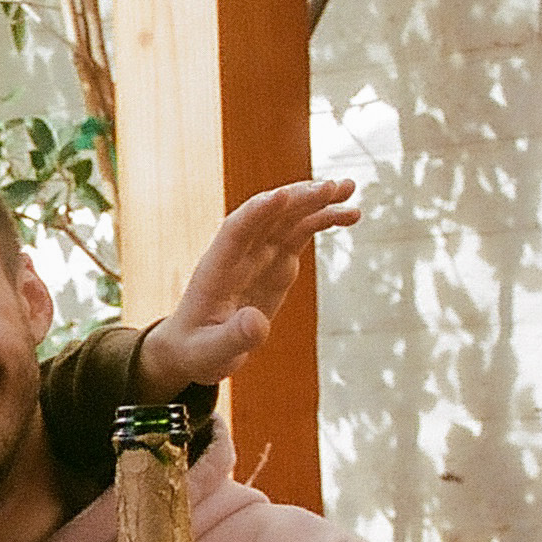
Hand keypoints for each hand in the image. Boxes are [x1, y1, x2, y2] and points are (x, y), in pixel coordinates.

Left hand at [134, 178, 359, 395]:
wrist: (193, 348)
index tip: (282, 195)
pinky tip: (349, 214)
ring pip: (287, 219)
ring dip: (316, 201)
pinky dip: (322, 220)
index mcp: (215, 270)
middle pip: (267, 216)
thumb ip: (233, 338)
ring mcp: (258, 256)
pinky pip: (299, 234)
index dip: (256, 212)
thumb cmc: (196, 351)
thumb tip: (258, 323)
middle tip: (333, 187)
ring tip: (349, 189)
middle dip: (297, 198)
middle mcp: (237, 255)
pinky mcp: (275, 264)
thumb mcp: (210, 353)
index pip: (235, 231)